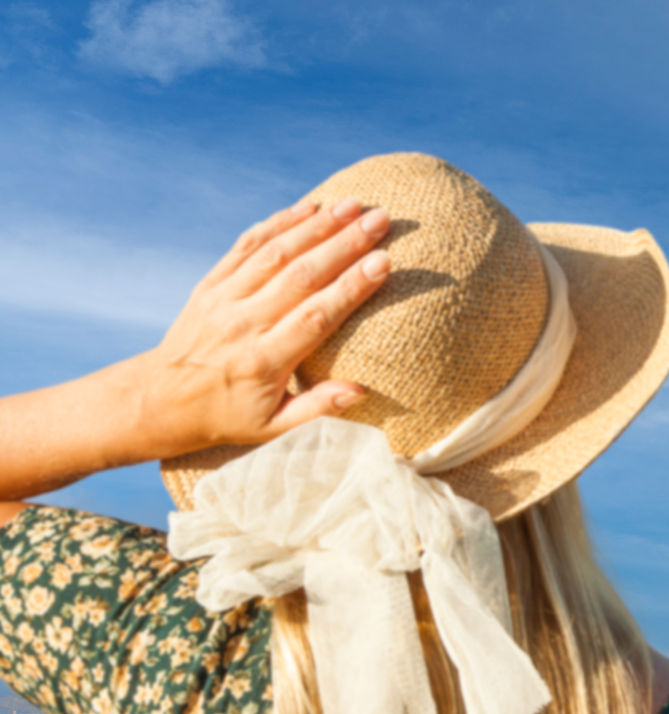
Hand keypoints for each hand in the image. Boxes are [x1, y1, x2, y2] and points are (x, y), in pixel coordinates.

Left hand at [131, 196, 391, 457]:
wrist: (160, 400)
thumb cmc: (228, 416)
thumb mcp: (273, 428)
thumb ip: (318, 408)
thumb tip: (360, 390)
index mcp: (264, 362)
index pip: (315, 317)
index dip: (350, 288)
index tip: (382, 262)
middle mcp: (243, 324)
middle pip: (301, 276)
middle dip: (344, 244)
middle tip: (381, 220)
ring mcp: (224, 299)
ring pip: (275, 253)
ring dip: (316, 225)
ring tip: (353, 204)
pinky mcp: (211, 284)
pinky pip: (246, 246)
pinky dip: (278, 223)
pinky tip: (308, 207)